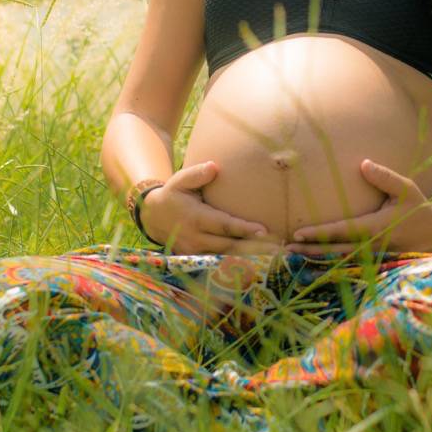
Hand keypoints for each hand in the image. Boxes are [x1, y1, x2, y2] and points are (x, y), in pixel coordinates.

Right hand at [141, 160, 282, 255]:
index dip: (243, 228)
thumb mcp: (180, 181)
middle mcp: (196, 238)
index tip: (263, 230)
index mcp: (196, 218)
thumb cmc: (173, 194)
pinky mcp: (197, 259)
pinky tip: (259, 264)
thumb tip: (214, 166)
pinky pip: (221, 263)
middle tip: (279, 249)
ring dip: (251, 258)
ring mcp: (196, 252)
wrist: (153, 217)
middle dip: (255, 248)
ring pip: (227, 257)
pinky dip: (239, 264)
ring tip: (275, 258)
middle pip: (230, 246)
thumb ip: (196, 174)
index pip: (223, 225)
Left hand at [284, 158, 431, 255]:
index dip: (319, 233)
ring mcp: (374, 258)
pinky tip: (313, 263)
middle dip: (309, 251)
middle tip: (285, 249)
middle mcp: (372, 246)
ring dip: (316, 259)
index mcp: (376, 228)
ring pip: (339, 261)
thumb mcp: (406, 188)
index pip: (342, 231)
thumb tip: (363, 164)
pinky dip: (329, 264)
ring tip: (292, 256)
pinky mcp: (375, 263)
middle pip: (335, 250)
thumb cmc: (420, 207)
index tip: (297, 233)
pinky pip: (348, 264)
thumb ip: (385, 177)